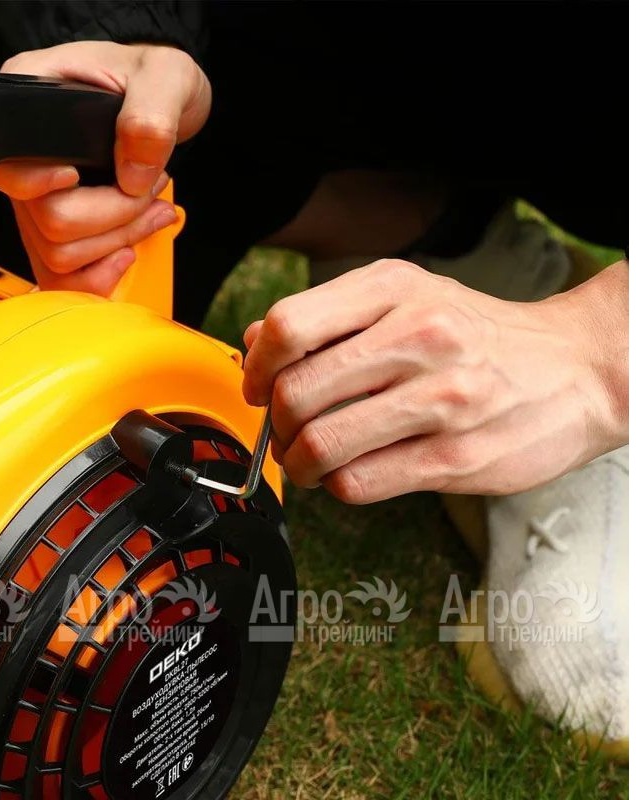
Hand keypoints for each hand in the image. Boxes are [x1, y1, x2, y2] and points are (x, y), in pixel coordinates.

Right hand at [0, 41, 210, 292]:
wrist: (162, 100)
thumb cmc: (152, 79)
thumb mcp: (163, 77)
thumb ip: (148, 117)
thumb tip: (131, 176)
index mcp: (28, 104)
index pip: (6, 167)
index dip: (42, 185)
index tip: (78, 177)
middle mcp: (23, 158)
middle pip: (48, 222)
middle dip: (114, 218)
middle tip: (151, 194)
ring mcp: (36, 200)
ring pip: (58, 255)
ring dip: (115, 244)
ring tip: (151, 214)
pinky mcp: (57, 230)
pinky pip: (62, 277)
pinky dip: (98, 277)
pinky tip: (124, 254)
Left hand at [242, 259, 627, 502]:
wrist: (577, 370)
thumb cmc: (477, 335)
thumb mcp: (406, 299)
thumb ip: (329, 318)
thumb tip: (256, 343)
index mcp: (395, 290)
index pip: (289, 327)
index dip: (256, 367)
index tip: (257, 387)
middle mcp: (419, 338)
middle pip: (295, 393)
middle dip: (274, 424)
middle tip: (284, 431)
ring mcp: (442, 401)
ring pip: (321, 445)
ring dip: (298, 463)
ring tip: (309, 459)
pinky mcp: (455, 459)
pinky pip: (358, 483)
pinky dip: (336, 484)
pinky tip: (348, 472)